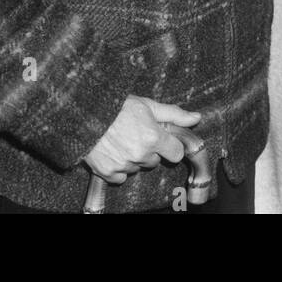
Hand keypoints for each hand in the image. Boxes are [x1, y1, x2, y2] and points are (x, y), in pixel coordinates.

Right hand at [84, 96, 200, 184]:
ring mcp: (124, 166)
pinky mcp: (107, 173)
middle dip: (150, 150)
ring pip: (138, 168)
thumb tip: (196, 118)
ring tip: (122, 140)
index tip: (163, 139)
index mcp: (154, 137)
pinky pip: (121, 177)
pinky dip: (119, 168)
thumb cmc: (117, 107)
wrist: (84, 115)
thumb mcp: (148, 104)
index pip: (176, 153)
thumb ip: (174, 114)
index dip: (171, 145)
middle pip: (155, 160)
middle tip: (137, 134)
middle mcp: (141, 154)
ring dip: (134, 158)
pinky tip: (113, 151)